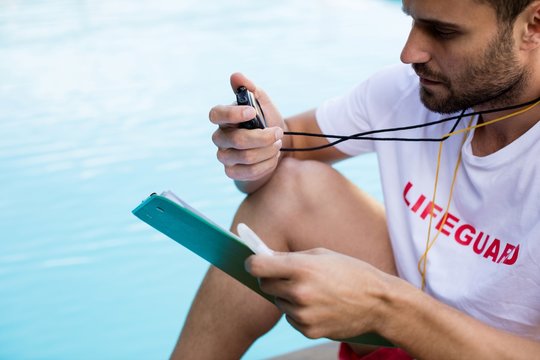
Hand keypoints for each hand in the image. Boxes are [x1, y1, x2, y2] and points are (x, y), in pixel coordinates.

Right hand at [210, 73, 284, 181]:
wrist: (276, 146)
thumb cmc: (266, 122)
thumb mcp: (263, 103)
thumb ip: (250, 89)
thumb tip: (236, 76)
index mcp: (224, 118)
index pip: (216, 114)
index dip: (232, 114)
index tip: (252, 112)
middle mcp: (220, 137)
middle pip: (237, 140)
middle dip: (263, 137)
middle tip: (278, 133)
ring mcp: (224, 156)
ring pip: (246, 157)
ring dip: (268, 150)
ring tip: (277, 144)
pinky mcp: (232, 172)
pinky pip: (249, 172)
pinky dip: (266, 164)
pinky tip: (273, 157)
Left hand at [245, 248, 395, 339]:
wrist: (378, 302)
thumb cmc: (351, 272)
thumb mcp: (322, 255)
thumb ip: (292, 257)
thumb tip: (265, 259)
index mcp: (302, 267)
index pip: (258, 266)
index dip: (252, 263)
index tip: (253, 262)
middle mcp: (299, 291)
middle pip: (264, 284)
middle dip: (272, 278)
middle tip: (286, 275)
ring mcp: (303, 313)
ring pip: (278, 302)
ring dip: (287, 296)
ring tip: (312, 291)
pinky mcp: (308, 330)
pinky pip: (291, 318)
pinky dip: (298, 312)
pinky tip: (318, 305)